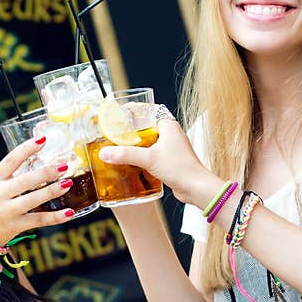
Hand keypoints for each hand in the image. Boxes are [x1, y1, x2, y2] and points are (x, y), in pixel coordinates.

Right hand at [0, 137, 74, 245]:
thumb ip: (12, 172)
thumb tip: (40, 154)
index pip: (11, 160)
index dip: (27, 148)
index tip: (43, 139)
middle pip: (25, 181)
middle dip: (45, 173)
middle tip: (63, 166)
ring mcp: (7, 211)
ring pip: (32, 200)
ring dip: (52, 191)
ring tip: (68, 183)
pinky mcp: (16, 226)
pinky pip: (39, 220)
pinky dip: (56, 217)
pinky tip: (70, 212)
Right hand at [96, 119, 217, 206]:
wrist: (196, 188)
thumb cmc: (181, 169)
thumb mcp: (149, 159)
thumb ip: (125, 154)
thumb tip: (105, 153)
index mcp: (168, 126)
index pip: (147, 113)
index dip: (132, 114)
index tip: (118, 116)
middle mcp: (171, 135)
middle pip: (145, 129)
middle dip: (130, 133)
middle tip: (114, 135)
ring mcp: (171, 148)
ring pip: (148, 143)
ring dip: (136, 147)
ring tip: (119, 149)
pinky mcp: (170, 161)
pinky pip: (152, 155)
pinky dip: (142, 158)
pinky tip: (131, 163)